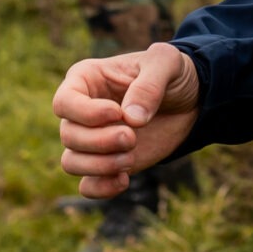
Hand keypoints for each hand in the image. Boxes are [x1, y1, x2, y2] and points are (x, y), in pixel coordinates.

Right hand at [54, 42, 201, 198]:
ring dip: (101, 165)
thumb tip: (130, 118)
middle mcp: (82, 111)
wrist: (189, 100)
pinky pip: (87, 186)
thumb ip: (149, 85)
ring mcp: (92, 139)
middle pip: (68, 135)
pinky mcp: (106, 163)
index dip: (87, 113)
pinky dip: (101, 188)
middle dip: (100, 142)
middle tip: (132, 137)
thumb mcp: (167, 63)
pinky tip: (125, 179)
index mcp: (85, 79)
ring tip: (131, 157)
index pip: (64, 103)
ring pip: (72, 162)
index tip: (118, 113)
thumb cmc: (171, 73)